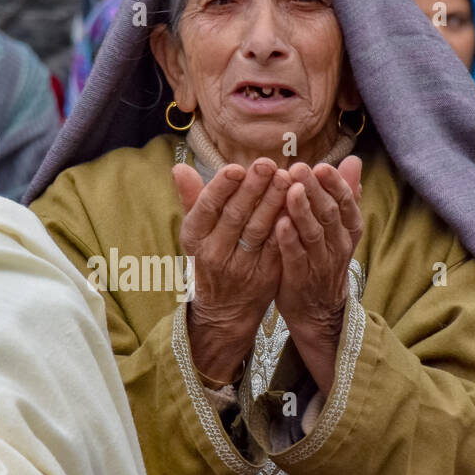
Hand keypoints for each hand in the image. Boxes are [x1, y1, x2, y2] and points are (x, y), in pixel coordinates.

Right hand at [173, 157, 290, 383]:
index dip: (221, 187)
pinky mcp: (265, 275)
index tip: (236, 168)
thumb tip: (179, 167)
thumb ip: (191, 198)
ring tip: (286, 178)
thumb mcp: (195, 232)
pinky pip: (276, 247)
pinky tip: (296, 205)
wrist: (225, 310)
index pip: (207, 208)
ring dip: (273, 202)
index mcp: (195, 237)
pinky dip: (286, 226)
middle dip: (252, 188)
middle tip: (267, 164)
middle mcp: (215, 253)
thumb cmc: (209, 259)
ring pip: (258, 229)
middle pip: (235, 216)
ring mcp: (241, 266)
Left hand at [274, 156, 363, 394]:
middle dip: (314, 190)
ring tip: (290, 190)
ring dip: (302, 210)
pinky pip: (296, 256)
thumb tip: (353, 160)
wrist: (317, 309)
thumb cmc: (324, 258)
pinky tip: (279, 223)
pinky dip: (289, 240)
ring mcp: (320, 262)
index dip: (334, 184)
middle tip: (299, 168)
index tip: (320, 166)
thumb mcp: (339, 228)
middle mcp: (338, 244)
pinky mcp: (300, 278)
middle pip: (329, 214)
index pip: (346, 203)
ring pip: (314, 233)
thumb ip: (345, 195)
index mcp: (348, 230)